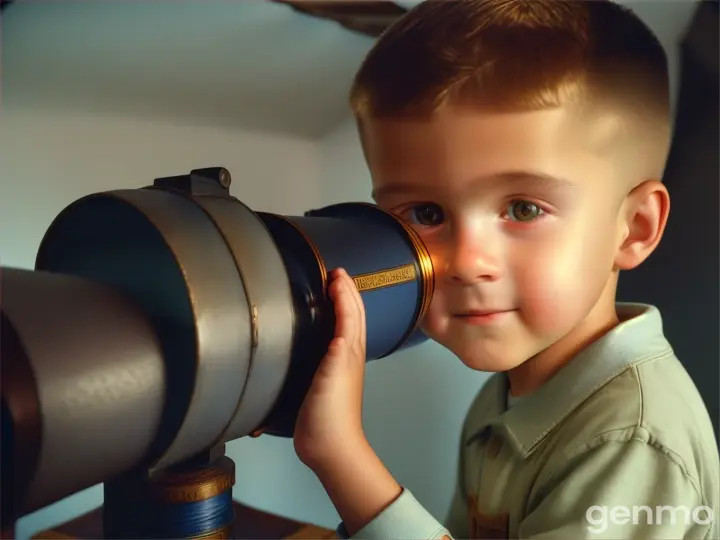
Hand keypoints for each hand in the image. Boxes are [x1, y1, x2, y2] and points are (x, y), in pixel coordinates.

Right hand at [294, 267, 367, 473]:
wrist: (329, 444)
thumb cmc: (332, 410)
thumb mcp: (335, 373)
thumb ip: (338, 349)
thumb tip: (339, 324)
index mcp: (352, 349)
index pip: (352, 311)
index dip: (345, 290)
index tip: (335, 272)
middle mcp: (349, 353)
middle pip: (353, 316)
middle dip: (346, 292)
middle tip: (334, 274)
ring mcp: (339, 364)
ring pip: (345, 327)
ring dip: (341, 306)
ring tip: (330, 291)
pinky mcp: (326, 376)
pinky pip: (332, 341)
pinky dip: (330, 326)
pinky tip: (321, 328)